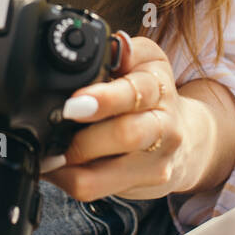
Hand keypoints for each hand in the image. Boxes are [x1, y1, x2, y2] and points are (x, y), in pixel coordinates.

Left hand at [41, 34, 207, 201]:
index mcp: (157, 84)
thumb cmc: (151, 93)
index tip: (73, 104)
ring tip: (49, 155)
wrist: (185, 136)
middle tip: (57, 137)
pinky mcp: (147, 183)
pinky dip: (69, 180)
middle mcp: (164, 124)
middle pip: (126, 134)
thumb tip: (115, 44)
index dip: (103, 100)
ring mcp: (157, 159)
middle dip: (84, 138)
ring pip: (108, 172)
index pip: (135, 92)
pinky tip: (56, 169)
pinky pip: (98, 190)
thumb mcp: (144, 60)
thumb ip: (124, 50)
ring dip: (71, 164)